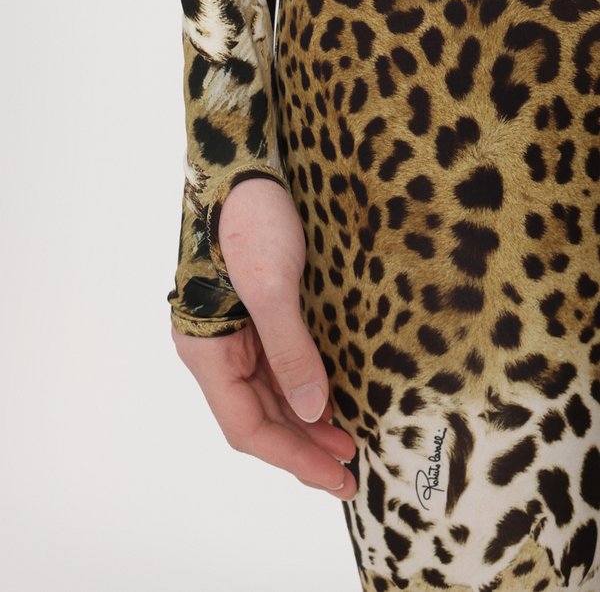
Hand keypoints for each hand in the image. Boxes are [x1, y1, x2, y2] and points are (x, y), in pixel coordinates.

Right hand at [172, 177, 357, 498]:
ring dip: (306, 422)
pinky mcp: (258, 316)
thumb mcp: (272, 286)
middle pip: (259, 416)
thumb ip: (290, 350)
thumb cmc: (250, 220)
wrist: (247, 169)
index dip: (291, 456)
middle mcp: (217, 350)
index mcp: (206, 350)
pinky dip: (305, 390)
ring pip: (270, 396)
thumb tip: (315, 411)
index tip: (336, 474)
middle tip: (350, 467)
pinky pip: (278, 368)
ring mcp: (237, 334)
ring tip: (348, 441)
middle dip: (304, 445)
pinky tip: (331, 398)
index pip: (245, 426)